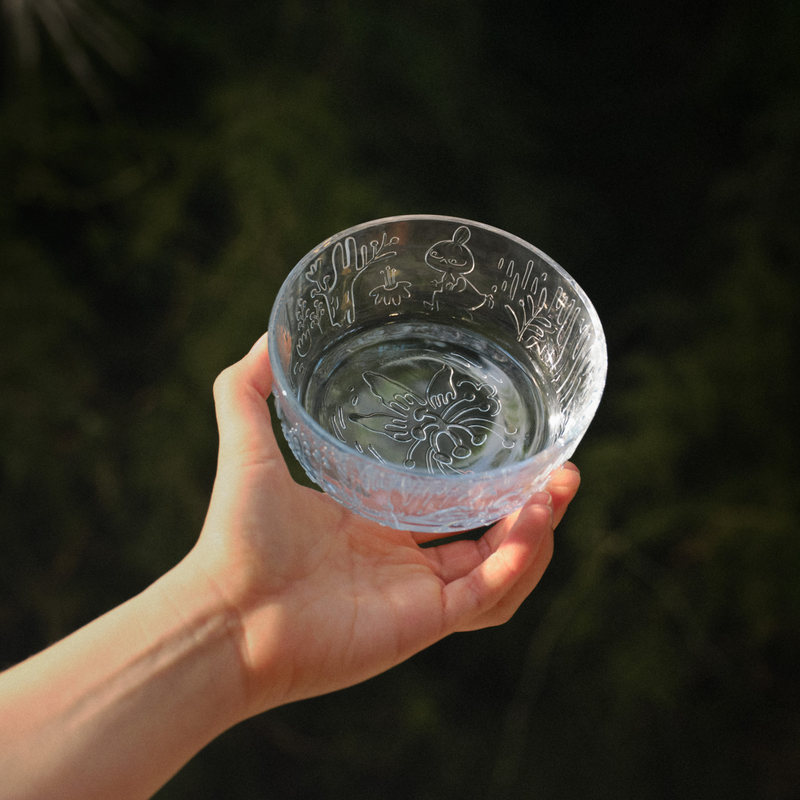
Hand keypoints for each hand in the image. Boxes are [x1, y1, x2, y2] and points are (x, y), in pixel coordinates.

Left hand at [190, 334, 580, 718]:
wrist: (224, 614)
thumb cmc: (233, 539)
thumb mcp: (247, 446)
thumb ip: (248, 386)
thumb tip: (269, 330)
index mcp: (375, 522)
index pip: (448, 501)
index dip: (488, 479)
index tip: (520, 447)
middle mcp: (402, 558)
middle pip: (488, 534)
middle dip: (532, 506)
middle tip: (565, 471)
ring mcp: (416, 593)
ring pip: (500, 568)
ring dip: (535, 534)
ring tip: (557, 491)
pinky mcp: (423, 623)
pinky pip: (486, 598)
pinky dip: (513, 566)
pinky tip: (528, 527)